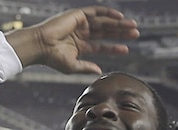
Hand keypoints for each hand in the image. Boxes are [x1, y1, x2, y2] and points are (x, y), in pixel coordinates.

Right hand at [7, 6, 138, 73]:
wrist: (41, 46)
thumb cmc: (52, 58)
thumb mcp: (73, 66)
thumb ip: (87, 67)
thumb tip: (99, 70)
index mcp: (81, 46)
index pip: (102, 46)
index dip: (114, 47)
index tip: (126, 50)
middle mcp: (82, 33)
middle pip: (106, 32)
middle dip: (121, 33)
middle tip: (136, 34)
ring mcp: (81, 24)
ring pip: (104, 22)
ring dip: (119, 24)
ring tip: (133, 26)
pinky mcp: (78, 15)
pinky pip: (96, 12)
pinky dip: (108, 13)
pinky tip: (120, 17)